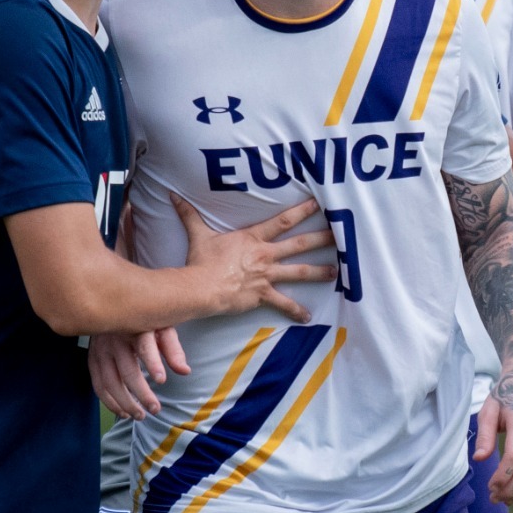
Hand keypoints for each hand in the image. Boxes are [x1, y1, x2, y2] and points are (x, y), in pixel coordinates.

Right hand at [90, 327, 188, 419]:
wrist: (113, 308)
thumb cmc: (143, 320)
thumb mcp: (161, 327)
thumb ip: (173, 349)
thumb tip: (185, 371)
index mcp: (135, 327)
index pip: (145, 347)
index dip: (153, 363)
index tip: (162, 380)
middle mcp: (115, 339)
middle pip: (127, 371)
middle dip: (142, 394)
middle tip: (156, 409)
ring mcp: (100, 350)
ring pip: (110, 383)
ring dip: (125, 403)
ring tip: (141, 416)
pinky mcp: (92, 359)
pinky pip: (98, 385)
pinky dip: (109, 402)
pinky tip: (123, 412)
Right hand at [175, 195, 337, 321]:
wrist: (201, 287)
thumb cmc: (201, 261)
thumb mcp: (199, 235)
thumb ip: (190, 215)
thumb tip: (173, 196)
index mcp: (253, 238)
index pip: (282, 221)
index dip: (301, 211)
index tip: (319, 204)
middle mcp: (265, 255)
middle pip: (299, 244)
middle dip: (321, 239)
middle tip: (340, 235)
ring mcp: (266, 275)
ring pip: (299, 272)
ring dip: (319, 272)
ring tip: (336, 272)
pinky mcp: (263, 295)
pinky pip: (283, 303)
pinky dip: (296, 310)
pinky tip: (308, 317)